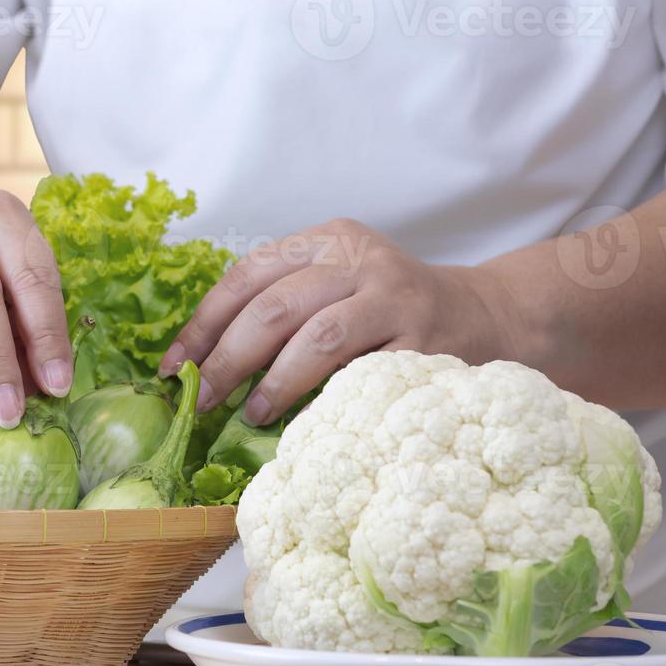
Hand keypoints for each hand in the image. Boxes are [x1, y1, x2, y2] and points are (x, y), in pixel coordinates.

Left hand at [161, 218, 522, 424]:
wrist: (492, 316)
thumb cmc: (393, 311)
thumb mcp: (337, 284)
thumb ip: (282, 305)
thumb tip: (202, 361)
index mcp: (328, 241)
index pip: (248, 276)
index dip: (204, 323)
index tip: (174, 364)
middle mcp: (360, 261)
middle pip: (274, 307)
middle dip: (227, 358)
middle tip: (202, 398)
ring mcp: (395, 299)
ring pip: (316, 337)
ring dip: (274, 382)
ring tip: (250, 414)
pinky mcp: (425, 342)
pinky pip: (362, 375)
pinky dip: (325, 401)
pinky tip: (303, 424)